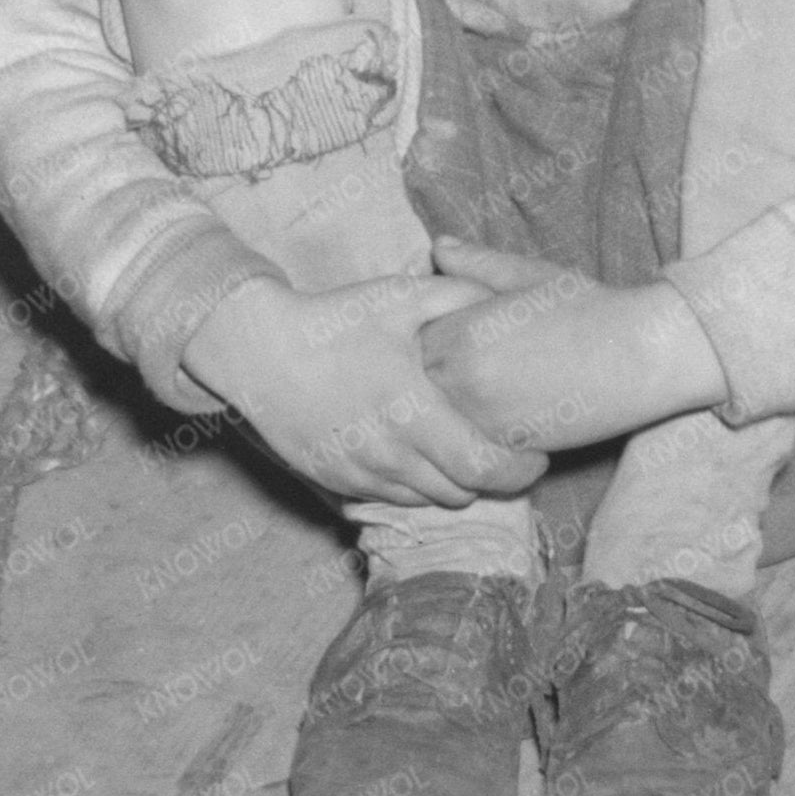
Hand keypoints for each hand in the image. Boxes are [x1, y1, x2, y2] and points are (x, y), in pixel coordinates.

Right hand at [184, 274, 551, 509]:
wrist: (259, 353)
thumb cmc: (334, 320)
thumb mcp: (399, 296)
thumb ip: (458, 295)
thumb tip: (501, 298)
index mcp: (413, 411)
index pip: (484, 468)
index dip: (520, 469)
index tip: (535, 453)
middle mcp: (391, 453)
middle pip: (462, 494)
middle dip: (493, 480)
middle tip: (507, 455)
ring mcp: (363, 473)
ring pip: (429, 500)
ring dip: (453, 483)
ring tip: (463, 451)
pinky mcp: (339, 482)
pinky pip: (393, 498)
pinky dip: (415, 484)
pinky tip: (418, 452)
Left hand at [415, 240, 724, 452]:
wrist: (641, 352)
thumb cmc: (588, 307)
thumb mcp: (529, 277)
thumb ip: (477, 265)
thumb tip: (439, 245)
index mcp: (456, 333)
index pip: (413, 343)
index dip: (436, 339)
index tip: (467, 336)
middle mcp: (458, 379)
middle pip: (422, 385)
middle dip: (443, 377)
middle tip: (489, 367)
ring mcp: (479, 419)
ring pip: (444, 421)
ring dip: (460, 410)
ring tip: (504, 391)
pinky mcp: (506, 449)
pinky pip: (473, 447)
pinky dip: (485, 434)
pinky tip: (516, 415)